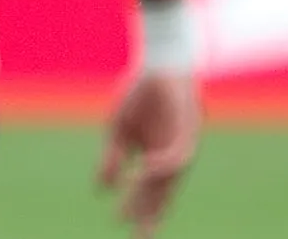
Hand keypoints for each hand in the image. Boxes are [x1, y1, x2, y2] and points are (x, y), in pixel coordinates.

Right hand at [98, 68, 197, 235]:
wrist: (158, 65)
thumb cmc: (139, 94)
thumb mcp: (118, 130)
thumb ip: (111, 158)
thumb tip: (100, 188)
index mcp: (154, 158)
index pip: (148, 192)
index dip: (137, 210)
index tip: (120, 224)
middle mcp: (169, 159)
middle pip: (161, 195)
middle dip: (150, 217)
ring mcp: (179, 148)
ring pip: (168, 183)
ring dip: (152, 199)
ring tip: (136, 215)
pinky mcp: (187, 134)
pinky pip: (177, 158)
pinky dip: (160, 166)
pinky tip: (143, 170)